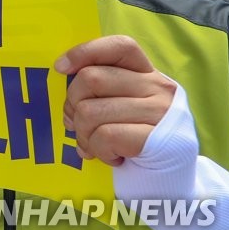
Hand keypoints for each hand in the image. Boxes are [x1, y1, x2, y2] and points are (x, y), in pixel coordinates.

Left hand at [55, 35, 176, 165]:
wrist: (168, 183)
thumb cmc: (134, 142)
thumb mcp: (120, 108)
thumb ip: (100, 91)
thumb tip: (64, 80)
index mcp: (148, 74)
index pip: (120, 46)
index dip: (84, 52)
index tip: (60, 67)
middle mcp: (159, 87)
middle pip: (91, 78)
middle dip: (72, 105)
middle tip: (78, 125)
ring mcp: (161, 112)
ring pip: (91, 111)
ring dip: (83, 135)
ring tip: (95, 146)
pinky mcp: (158, 139)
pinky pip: (105, 136)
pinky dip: (98, 150)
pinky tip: (112, 157)